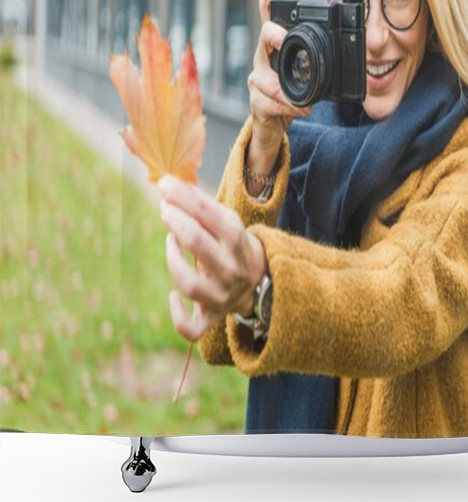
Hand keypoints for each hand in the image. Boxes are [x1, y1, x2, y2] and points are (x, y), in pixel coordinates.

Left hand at [157, 174, 266, 341]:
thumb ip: (201, 206)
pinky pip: (193, 328)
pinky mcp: (211, 316)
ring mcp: (220, 294)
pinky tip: (172, 297)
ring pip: (190, 284)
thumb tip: (169, 187)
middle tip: (164, 207)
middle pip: (197, 242)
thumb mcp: (227, 221)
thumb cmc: (232, 244)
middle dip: (176, 220)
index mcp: (237, 239)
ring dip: (173, 261)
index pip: (207, 213)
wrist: (260, 281)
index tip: (164, 183)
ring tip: (170, 241)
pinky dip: (178, 315)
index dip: (182, 196)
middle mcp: (230, 267)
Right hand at [248, 0, 310, 155]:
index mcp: (276, 47)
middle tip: (284, 38)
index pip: (269, 14)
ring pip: (268, 78)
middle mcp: (262, 58)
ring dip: (288, 91)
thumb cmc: (289, 95)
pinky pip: (271, 101)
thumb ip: (315, 60)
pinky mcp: (256, 100)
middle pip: (264, 35)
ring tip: (305, 101)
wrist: (272, 125)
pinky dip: (289, 106)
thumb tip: (348, 49)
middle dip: (274, 35)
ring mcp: (256, 78)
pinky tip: (300, 109)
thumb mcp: (304, 74)